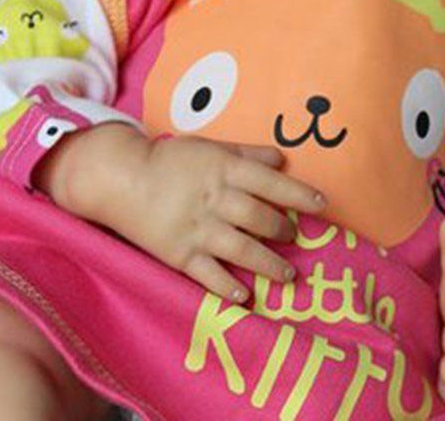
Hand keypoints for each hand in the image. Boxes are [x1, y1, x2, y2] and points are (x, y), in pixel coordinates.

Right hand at [36, 124, 325, 303]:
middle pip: (259, 218)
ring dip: (268, 263)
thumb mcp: (208, 147)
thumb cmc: (170, 160)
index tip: (322, 204)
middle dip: (283, 229)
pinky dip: (227, 288)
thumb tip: (281, 158)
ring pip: (241, 249)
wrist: (121, 178)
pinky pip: (208, 275)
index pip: (270, 182)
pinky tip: (245, 297)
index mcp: (223, 169)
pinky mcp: (179, 254)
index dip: (299, 193)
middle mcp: (214, 199)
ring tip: (288, 274)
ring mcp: (197, 229)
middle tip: (296, 236)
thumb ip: (245, 154)